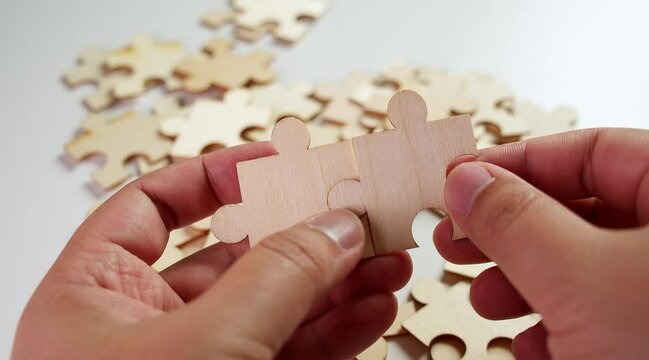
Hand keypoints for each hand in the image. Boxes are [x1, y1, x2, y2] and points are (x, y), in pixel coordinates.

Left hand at [12, 143, 410, 358]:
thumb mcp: (209, 345)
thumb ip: (278, 275)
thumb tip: (336, 225)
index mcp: (96, 296)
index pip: (151, 207)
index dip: (214, 177)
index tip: (275, 163)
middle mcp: (143, 329)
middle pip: (234, 256)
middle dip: (303, 234)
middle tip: (358, 213)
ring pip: (274, 305)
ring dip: (334, 282)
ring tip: (387, 258)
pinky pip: (292, 352)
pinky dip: (336, 330)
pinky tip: (374, 306)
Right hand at [435, 129, 648, 358]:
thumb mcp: (580, 277)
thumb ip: (514, 220)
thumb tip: (468, 181)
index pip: (590, 152)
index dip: (515, 163)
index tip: (464, 179)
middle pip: (581, 209)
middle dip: (511, 231)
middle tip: (460, 238)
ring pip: (587, 265)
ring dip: (526, 282)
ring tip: (487, 297)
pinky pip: (604, 310)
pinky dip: (559, 324)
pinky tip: (535, 345)